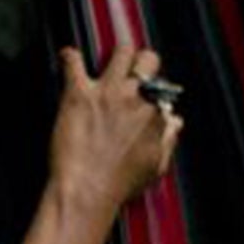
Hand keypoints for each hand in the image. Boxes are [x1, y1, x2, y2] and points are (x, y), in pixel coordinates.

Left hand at [50, 45, 182, 221]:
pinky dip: (69, 56)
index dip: (153, 91)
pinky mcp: (79, 94)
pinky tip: (67, 56)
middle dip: (142, 63)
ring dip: (117, 54)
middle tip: (131, 72)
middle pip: (148, 60)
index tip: (145, 97)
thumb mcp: (156, 166)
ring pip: (122, 51)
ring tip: (108, 61)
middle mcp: (135, 98)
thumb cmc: (120, 184)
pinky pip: (73, 62)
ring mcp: (107, 93)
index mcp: (155, 114)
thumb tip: (175, 121)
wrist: (87, 192)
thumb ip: (168, 139)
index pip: (162, 87)